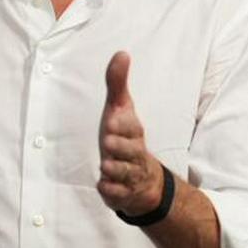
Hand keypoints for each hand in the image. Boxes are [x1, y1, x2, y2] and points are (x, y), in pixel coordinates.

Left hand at [97, 51, 164, 215]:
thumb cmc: (125, 136)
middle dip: (120, 147)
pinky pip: (118, 194)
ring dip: (115, 170)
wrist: (143, 178)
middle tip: (108, 142)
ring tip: (105, 166)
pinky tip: (104, 186)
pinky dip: (112, 191)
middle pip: (131, 151)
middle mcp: (135, 153)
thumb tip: (122, 53)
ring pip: (125, 173)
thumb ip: (117, 83)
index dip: (121, 125)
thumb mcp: (120, 109)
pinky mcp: (122, 193)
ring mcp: (130, 175)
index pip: (131, 127)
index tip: (110, 120)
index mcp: (134, 132)